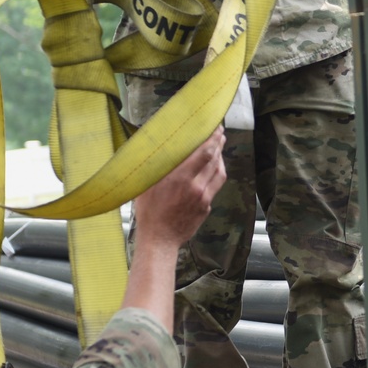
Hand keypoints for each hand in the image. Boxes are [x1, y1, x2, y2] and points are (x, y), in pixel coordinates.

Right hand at [134, 130, 226, 247]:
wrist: (159, 239)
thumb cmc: (148, 211)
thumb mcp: (147, 184)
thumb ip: (156, 166)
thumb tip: (157, 147)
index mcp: (179, 178)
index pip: (204, 153)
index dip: (213, 139)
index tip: (215, 128)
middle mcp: (195, 186)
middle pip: (214, 160)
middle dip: (219, 144)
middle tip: (219, 132)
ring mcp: (203, 198)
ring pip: (219, 173)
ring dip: (221, 158)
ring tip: (219, 148)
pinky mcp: (206, 207)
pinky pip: (215, 186)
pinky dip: (216, 174)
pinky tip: (213, 170)